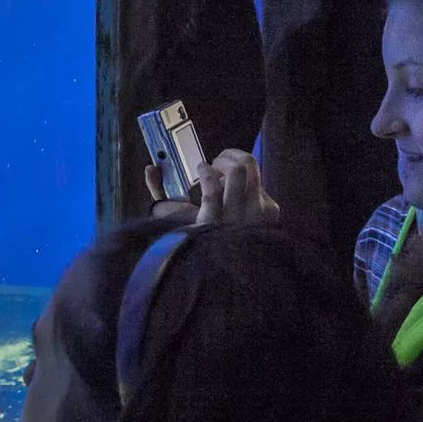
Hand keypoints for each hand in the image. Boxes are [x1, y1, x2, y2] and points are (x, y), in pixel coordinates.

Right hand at [144, 150, 280, 225]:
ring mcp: (259, 213)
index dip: (205, 172)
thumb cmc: (203, 236)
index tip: (200, 168)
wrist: (240, 262)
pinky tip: (239, 186)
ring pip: (251, 167)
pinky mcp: (272, 209)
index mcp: (211, 224)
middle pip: (236, 171)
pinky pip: (260, 179)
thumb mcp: (177, 218)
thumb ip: (160, 193)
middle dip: (223, 159)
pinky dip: (248, 176)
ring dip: (236, 159)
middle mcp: (238, 219)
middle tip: (215, 163)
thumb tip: (150, 168)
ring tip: (226, 166)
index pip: (212, 189)